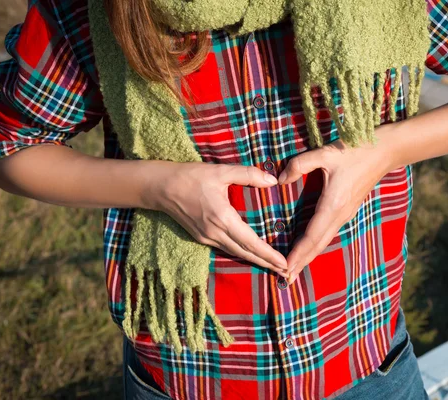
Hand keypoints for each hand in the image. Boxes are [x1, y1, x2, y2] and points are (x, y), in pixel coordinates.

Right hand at [149, 162, 287, 276]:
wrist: (161, 187)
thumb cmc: (191, 176)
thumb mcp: (221, 171)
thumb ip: (248, 175)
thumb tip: (272, 181)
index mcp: (222, 218)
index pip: (251, 242)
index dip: (268, 254)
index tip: (284, 263)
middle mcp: (215, 232)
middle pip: (245, 253)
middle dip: (266, 263)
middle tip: (286, 272)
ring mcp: (206, 237)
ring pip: (235, 253)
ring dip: (254, 260)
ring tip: (272, 266)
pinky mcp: (201, 237)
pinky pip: (225, 249)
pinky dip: (240, 253)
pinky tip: (250, 254)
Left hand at [278, 140, 390, 283]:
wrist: (384, 152)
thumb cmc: (355, 151)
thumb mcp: (325, 153)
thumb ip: (300, 165)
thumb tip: (279, 180)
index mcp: (333, 205)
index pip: (311, 236)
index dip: (298, 253)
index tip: (285, 268)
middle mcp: (340, 215)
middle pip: (317, 245)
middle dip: (301, 262)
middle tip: (284, 280)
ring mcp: (345, 214)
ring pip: (323, 241)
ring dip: (308, 256)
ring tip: (293, 269)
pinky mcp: (347, 210)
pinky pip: (328, 233)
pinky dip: (315, 245)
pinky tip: (308, 248)